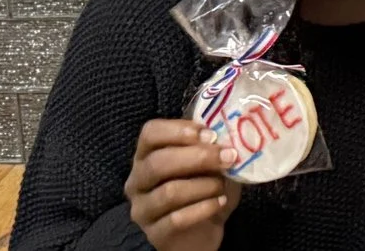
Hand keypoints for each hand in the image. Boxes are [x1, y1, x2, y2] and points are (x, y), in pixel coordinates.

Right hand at [125, 118, 239, 250]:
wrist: (204, 229)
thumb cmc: (205, 186)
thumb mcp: (210, 161)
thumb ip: (212, 146)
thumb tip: (226, 135)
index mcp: (147, 155)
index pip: (150, 133)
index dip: (179, 130)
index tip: (210, 134)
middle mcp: (138, 181)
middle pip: (157, 163)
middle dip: (198, 157)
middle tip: (227, 157)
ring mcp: (142, 209)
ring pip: (168, 192)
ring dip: (203, 185)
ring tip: (222, 184)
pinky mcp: (154, 233)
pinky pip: (176, 219)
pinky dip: (204, 208)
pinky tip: (220, 202)